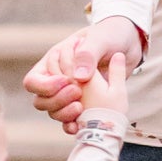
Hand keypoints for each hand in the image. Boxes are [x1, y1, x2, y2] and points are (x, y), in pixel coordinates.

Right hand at [25, 17, 144, 134]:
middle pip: (40, 101)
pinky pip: (71, 120)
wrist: (128, 46)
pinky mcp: (82, 104)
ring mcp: (69, 94)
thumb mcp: (100, 38)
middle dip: (56, 101)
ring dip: (65, 114)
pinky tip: (81, 125)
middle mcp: (57, 80)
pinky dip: (74, 124)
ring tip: (82, 107)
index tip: (66, 81)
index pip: (33, 81)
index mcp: (53, 61)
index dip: (44, 86)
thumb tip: (78, 77)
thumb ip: (88, 54)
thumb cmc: (110, 35)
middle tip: (78, 93)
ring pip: (54, 113)